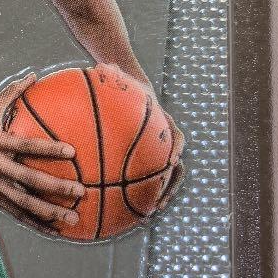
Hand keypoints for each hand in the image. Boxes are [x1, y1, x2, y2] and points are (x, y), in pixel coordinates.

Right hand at [0, 74, 85, 234]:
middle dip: (56, 187)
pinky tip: (54, 230)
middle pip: (29, 179)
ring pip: (24, 203)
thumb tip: (33, 74)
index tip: (72, 151)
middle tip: (80, 191)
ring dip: (50, 212)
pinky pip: (17, 214)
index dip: (48, 149)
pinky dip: (36, 224)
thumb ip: (11, 94)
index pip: (26, 146)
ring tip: (72, 218)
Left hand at [106, 66, 185, 214]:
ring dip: (160, 195)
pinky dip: (141, 192)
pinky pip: (148, 178)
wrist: (135, 89)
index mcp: (163, 123)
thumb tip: (101, 64)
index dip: (175, 150)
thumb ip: (113, 72)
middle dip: (170, 186)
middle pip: (175, 167)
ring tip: (148, 214)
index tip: (170, 162)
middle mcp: (165, 140)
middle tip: (159, 203)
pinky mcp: (148, 158)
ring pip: (166, 178)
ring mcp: (159, 152)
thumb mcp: (120, 77)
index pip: (176, 138)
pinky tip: (123, 205)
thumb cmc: (126, 84)